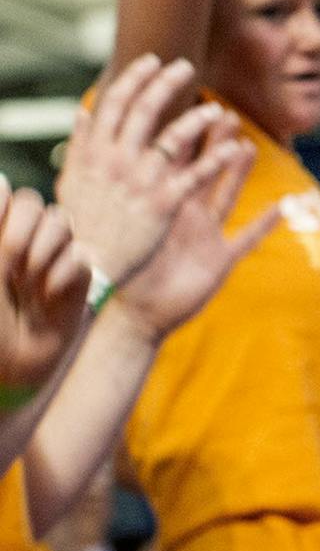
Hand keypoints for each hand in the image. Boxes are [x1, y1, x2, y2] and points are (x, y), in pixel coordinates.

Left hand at [0, 184, 88, 394]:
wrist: (9, 369)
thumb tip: (1, 181)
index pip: (5, 194)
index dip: (2, 210)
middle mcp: (21, 241)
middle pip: (35, 203)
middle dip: (23, 232)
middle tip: (10, 267)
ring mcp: (50, 256)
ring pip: (62, 223)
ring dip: (43, 255)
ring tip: (30, 286)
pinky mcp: (77, 276)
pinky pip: (81, 256)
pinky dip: (63, 278)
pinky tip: (49, 299)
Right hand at [57, 55, 247, 288]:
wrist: (89, 264)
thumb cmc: (81, 223)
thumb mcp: (72, 181)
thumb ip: (80, 146)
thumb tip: (83, 112)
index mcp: (95, 154)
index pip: (114, 106)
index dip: (133, 79)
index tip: (151, 61)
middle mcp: (117, 163)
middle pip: (144, 112)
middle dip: (165, 85)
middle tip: (186, 66)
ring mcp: (140, 182)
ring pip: (173, 140)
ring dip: (198, 121)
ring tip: (219, 110)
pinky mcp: (163, 205)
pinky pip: (196, 178)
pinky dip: (217, 161)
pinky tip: (238, 149)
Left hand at [104, 130, 279, 342]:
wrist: (138, 318)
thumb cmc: (125, 278)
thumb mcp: (115, 232)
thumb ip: (106, 199)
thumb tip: (84, 167)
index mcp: (160, 207)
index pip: (171, 164)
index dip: (180, 137)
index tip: (184, 109)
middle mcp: (186, 216)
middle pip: (203, 172)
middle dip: (214, 144)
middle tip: (226, 116)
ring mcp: (206, 235)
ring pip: (225, 196)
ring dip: (238, 173)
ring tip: (248, 147)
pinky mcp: (221, 259)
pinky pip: (247, 238)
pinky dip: (265, 223)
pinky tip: (284, 206)